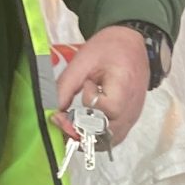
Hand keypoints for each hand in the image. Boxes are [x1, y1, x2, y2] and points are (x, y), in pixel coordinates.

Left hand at [54, 25, 150, 150]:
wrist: (130, 43)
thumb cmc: (107, 49)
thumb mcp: (82, 61)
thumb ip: (65, 87)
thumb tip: (51, 112)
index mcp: (124, 85)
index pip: (108, 109)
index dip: (90, 105)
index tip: (82, 90)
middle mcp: (132, 105)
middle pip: (108, 132)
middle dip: (82, 130)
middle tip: (65, 119)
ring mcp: (133, 115)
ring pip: (110, 141)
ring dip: (89, 137)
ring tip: (73, 124)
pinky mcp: (130, 119)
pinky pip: (114, 138)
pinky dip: (98, 137)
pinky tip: (85, 125)